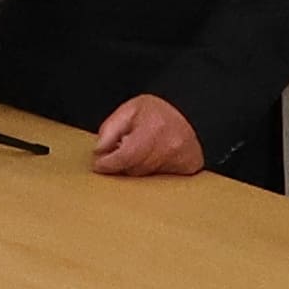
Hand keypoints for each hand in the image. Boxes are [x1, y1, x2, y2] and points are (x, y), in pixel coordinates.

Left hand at [90, 95, 208, 178]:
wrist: (187, 111)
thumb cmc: (154, 111)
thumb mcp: (127, 111)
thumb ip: (109, 130)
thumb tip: (99, 152)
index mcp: (154, 127)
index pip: (126, 156)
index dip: (109, 164)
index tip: (98, 166)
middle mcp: (172, 145)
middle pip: (136, 169)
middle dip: (121, 165)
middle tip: (116, 155)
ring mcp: (184, 157)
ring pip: (148, 176)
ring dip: (137, 168)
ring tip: (137, 151)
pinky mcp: (191, 166)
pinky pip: (163, 178)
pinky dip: (153, 171)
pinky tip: (152, 157)